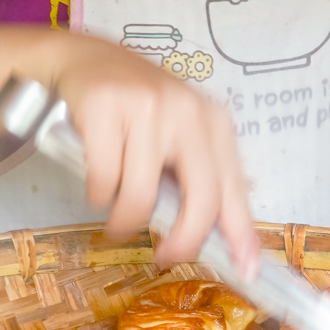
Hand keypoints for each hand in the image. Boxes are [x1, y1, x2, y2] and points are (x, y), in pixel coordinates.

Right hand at [55, 37, 257, 275]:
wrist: (83, 57)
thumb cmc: (134, 110)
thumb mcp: (177, 137)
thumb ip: (198, 182)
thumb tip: (227, 245)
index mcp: (214, 122)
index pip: (233, 189)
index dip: (241, 234)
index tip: (247, 271)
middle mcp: (188, 111)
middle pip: (201, 199)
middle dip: (183, 241)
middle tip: (164, 257)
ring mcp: (147, 106)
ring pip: (142, 196)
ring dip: (124, 221)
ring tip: (116, 215)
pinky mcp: (105, 106)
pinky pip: (104, 180)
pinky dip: (98, 196)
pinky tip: (98, 184)